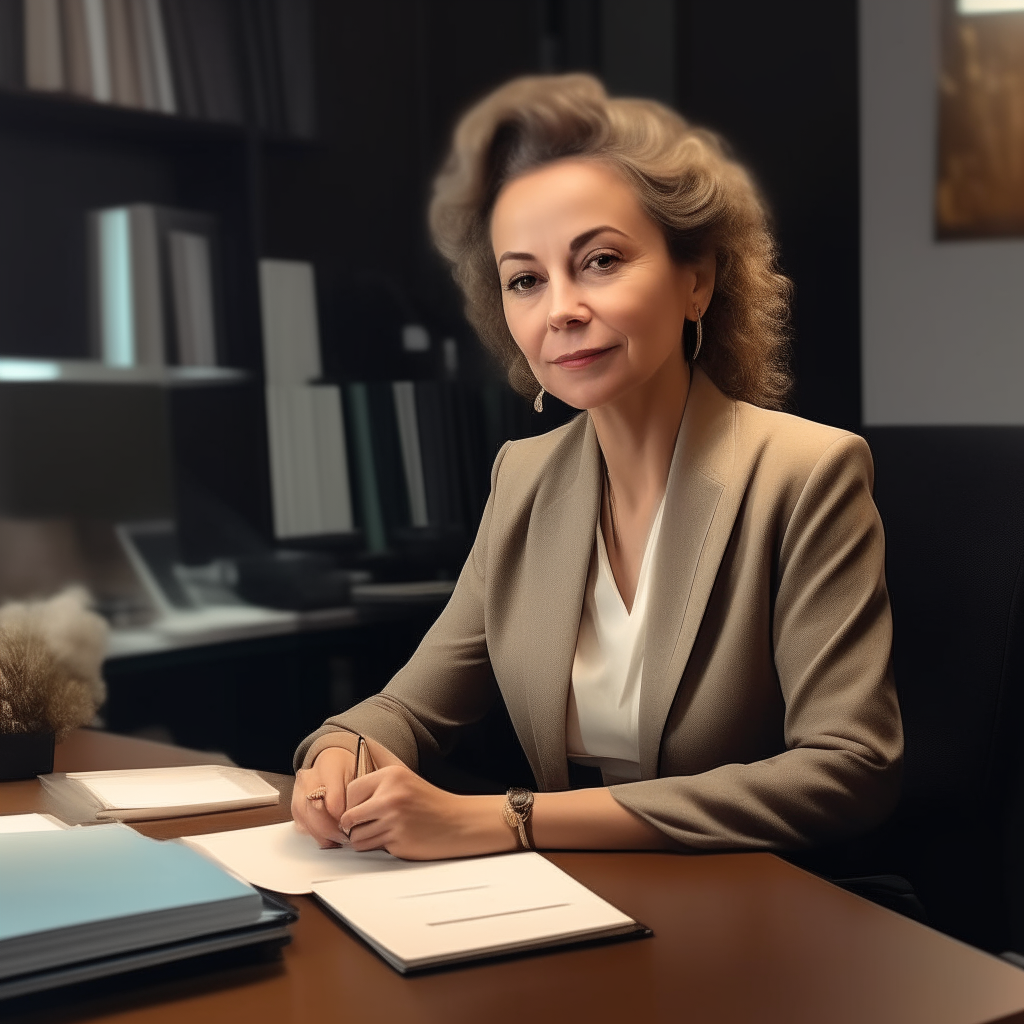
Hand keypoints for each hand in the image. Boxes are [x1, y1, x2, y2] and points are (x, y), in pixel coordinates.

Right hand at [292, 746, 356, 847]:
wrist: (332, 761)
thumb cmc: (349, 769)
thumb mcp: (360, 775)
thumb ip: (357, 796)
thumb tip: (357, 823)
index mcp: (330, 767)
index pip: (333, 800)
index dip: (342, 818)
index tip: (352, 826)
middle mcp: (310, 777)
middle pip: (315, 810)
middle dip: (330, 830)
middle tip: (344, 838)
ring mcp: (299, 789)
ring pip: (305, 818)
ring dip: (320, 834)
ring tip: (336, 841)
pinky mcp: (294, 801)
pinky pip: (299, 822)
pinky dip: (312, 832)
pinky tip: (325, 837)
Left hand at [340, 764, 513, 860]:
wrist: (457, 822)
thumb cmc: (429, 803)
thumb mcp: (404, 778)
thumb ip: (376, 780)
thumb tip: (346, 788)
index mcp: (390, 776)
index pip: (350, 791)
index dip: (351, 803)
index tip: (359, 809)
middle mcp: (391, 796)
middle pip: (349, 817)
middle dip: (352, 826)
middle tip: (365, 825)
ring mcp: (394, 820)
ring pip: (356, 837)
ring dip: (362, 839)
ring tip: (379, 832)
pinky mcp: (398, 841)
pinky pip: (370, 847)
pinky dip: (376, 846)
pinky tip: (391, 838)